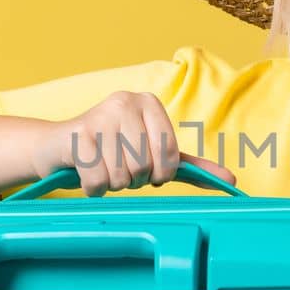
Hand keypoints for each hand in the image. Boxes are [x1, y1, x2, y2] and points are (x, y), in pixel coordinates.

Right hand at [35, 90, 237, 196]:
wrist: (58, 147)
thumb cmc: (112, 151)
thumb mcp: (155, 155)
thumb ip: (191, 167)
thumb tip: (231, 181)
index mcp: (149, 102)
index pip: (170, 153)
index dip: (158, 173)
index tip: (145, 169)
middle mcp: (126, 101)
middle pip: (145, 165)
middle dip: (132, 180)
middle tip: (119, 169)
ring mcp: (99, 115)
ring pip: (121, 176)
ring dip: (112, 184)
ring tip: (102, 168)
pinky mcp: (77, 135)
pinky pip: (97, 181)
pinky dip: (93, 188)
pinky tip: (86, 172)